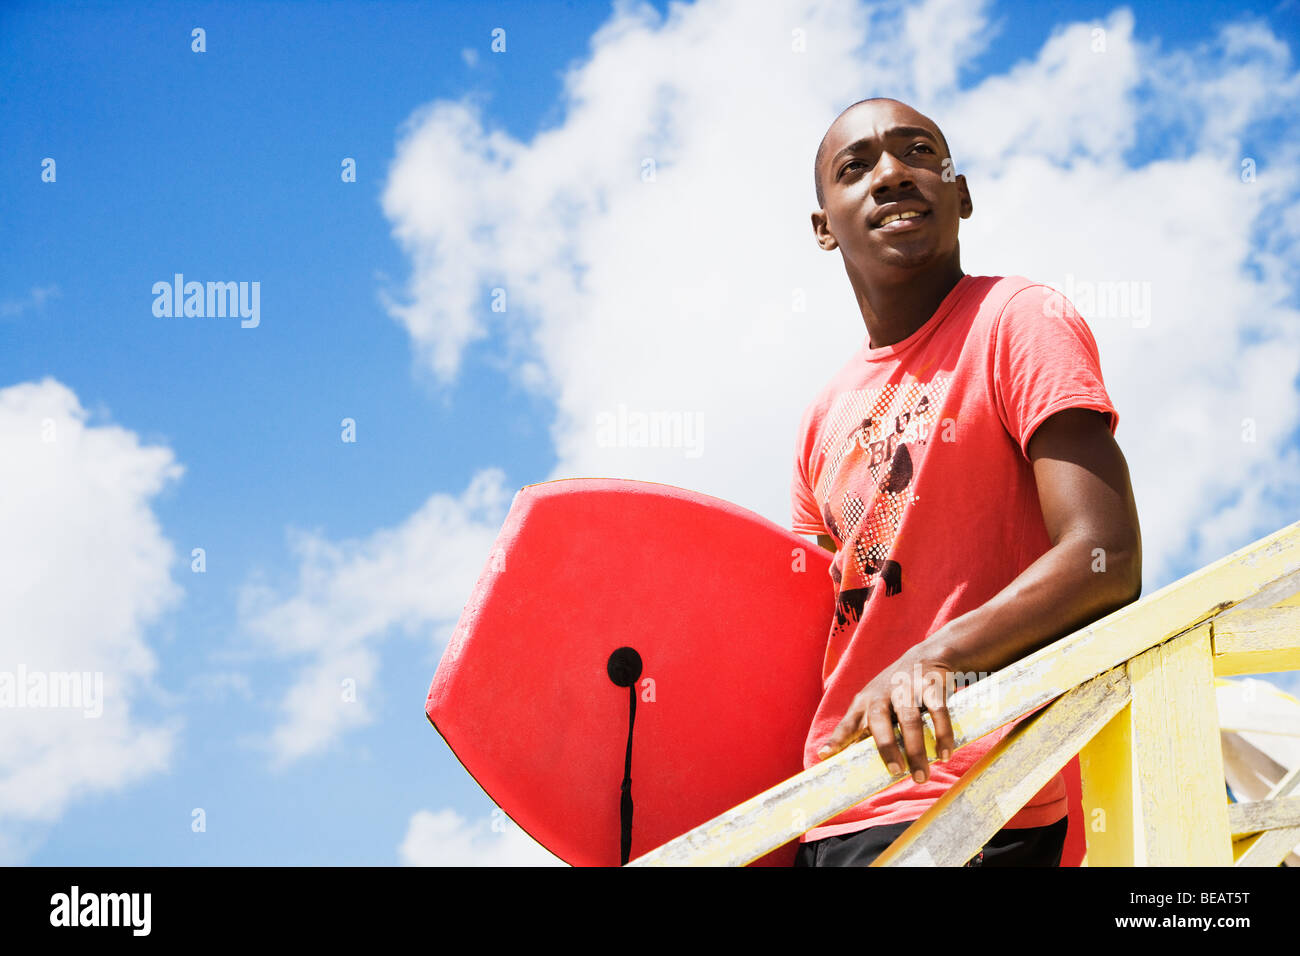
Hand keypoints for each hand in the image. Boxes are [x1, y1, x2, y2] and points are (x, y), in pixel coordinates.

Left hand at [814, 649, 958, 782]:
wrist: (926, 656)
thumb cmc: (896, 692)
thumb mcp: (876, 704)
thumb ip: (867, 729)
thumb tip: (854, 762)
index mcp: (865, 702)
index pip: (848, 722)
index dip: (837, 739)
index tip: (826, 754)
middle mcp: (883, 695)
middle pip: (879, 721)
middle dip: (886, 747)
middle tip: (895, 772)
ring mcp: (907, 689)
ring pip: (909, 721)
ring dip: (916, 750)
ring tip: (921, 776)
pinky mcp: (931, 686)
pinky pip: (937, 712)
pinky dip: (942, 734)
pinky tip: (944, 753)